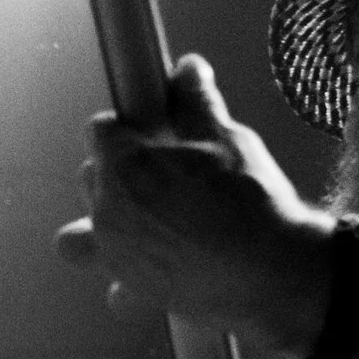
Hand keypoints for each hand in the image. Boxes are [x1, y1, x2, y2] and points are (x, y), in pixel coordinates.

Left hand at [54, 55, 333, 351]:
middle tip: (165, 173)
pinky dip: (124, 280)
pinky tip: (153, 269)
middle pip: (93, 176)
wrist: (275, 270)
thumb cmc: (251, 200)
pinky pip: (113, 287)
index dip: (128, 127)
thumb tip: (187, 67)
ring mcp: (115, 255)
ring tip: (146, 218)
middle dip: (120, 171)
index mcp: (125, 165)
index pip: (101, 130)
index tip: (150, 131)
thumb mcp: (228, 138)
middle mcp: (108, 211)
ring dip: (107, 222)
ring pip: (84, 233)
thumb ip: (197, 100)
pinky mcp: (131, 291)